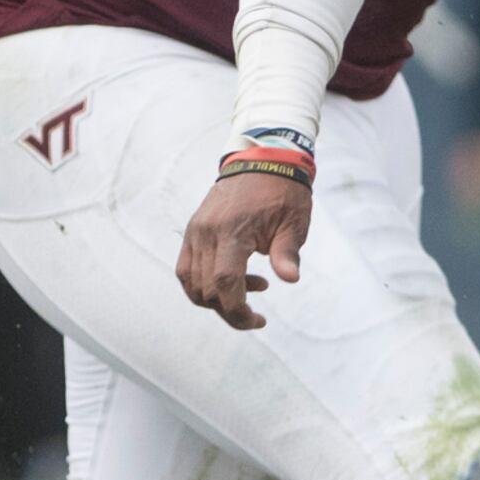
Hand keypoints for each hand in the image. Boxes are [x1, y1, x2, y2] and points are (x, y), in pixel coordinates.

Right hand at [179, 171, 312, 330]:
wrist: (263, 158)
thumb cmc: (283, 191)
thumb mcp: (293, 222)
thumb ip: (287, 253)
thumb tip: (290, 278)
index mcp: (232, 230)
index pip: (224, 282)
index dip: (237, 310)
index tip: (257, 321)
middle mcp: (207, 232)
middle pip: (205, 289)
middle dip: (229, 310)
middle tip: (255, 314)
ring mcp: (196, 230)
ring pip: (191, 282)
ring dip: (214, 298)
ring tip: (247, 290)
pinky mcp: (193, 229)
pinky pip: (186, 267)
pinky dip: (201, 283)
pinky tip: (230, 280)